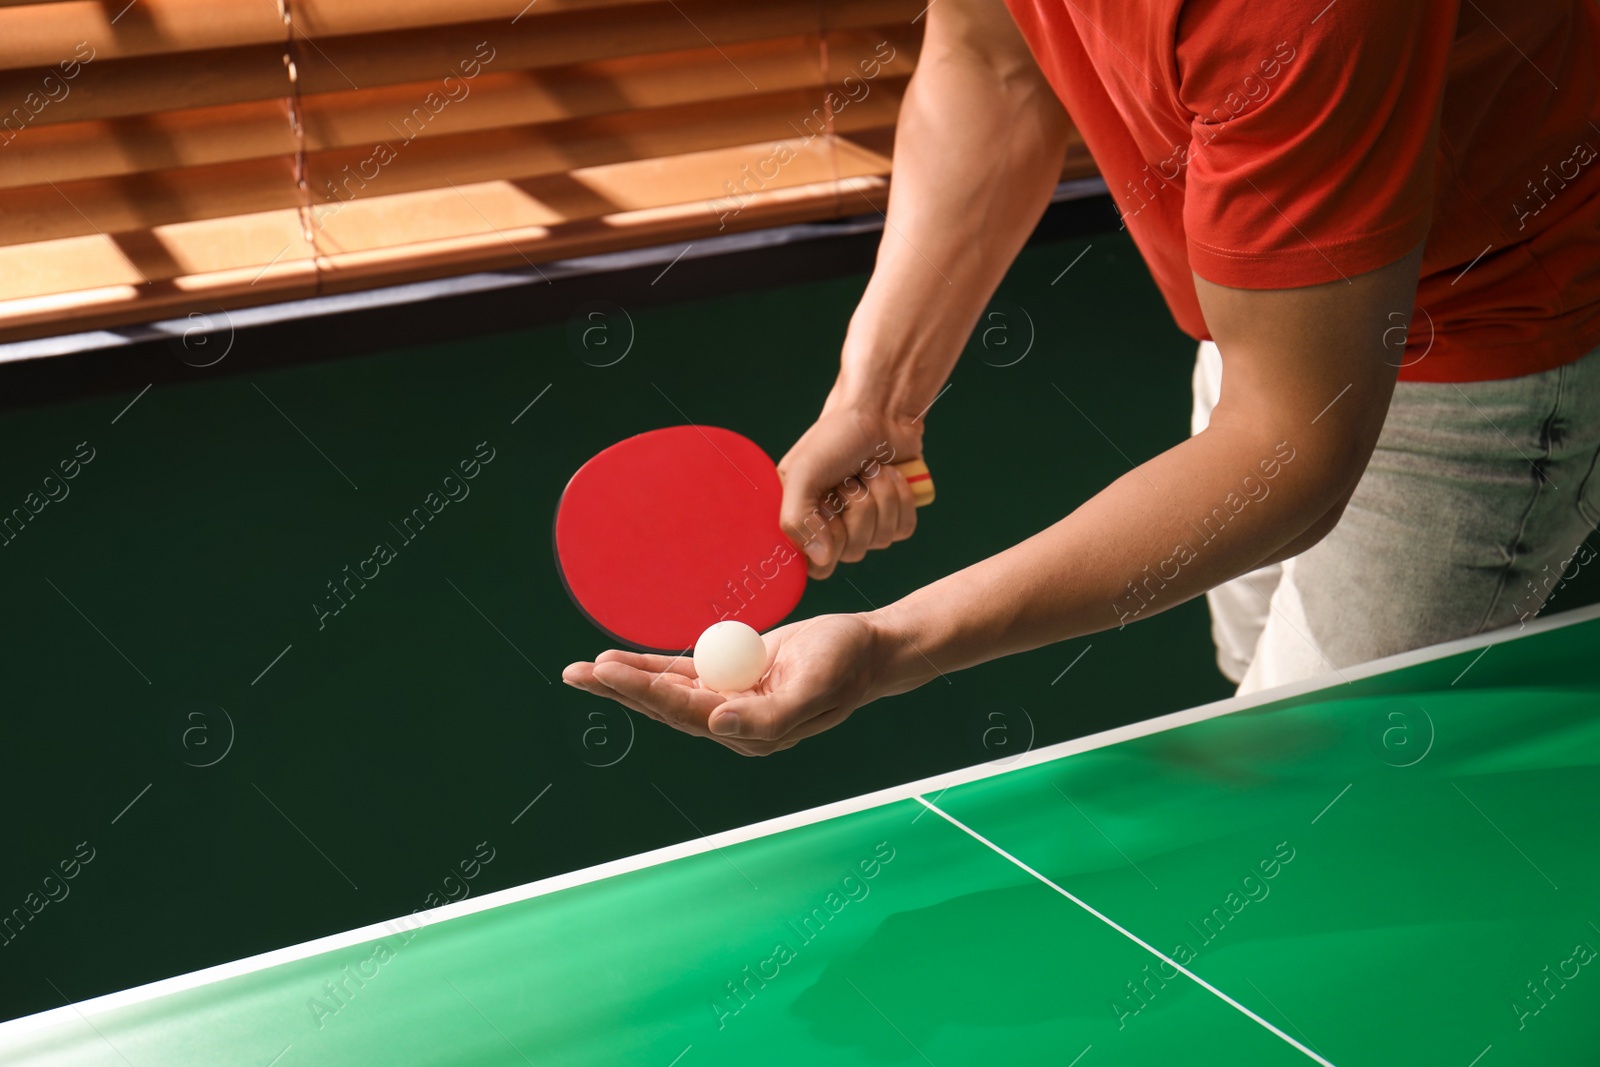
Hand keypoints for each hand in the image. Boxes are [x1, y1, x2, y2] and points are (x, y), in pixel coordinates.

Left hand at [562, 614, 884, 756]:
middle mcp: (732, 720)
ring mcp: (728, 698)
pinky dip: (650, 666)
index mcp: (750, 731)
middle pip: (665, 705)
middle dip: (620, 690)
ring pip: (667, 690)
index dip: (646, 692)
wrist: (868, 648)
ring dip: (626, 680)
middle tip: (577, 672)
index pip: (686, 713)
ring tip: (583, 670)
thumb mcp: (815, 688)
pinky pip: (682, 671)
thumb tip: (717, 725)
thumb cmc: (846, 666)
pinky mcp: (729, 676)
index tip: (608, 671)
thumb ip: (768, 715)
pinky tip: (619, 663)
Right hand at [777, 405, 923, 579]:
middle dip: (858, 508)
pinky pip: (904, 529)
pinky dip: (902, 500)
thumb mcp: (802, 473)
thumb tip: (821, 559)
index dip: (828, 543)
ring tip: (871, 469)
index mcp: (801, 521)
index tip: (828, 509)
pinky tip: (891, 475)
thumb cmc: (835, 438)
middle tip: (850, 477)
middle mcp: (832, 528)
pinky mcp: (895, 516)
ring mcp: (865, 524)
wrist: (879, 412)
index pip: (815, 567)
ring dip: (882, 498)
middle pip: (852, 553)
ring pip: (881, 540)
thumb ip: (797, 519)